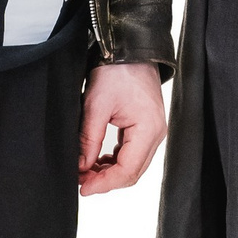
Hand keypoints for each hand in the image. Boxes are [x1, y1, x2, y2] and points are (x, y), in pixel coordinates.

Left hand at [78, 60, 167, 195]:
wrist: (129, 49)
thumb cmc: (116, 71)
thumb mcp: (96, 105)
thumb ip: (89, 139)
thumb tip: (81, 167)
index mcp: (148, 130)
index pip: (127, 170)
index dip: (104, 183)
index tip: (83, 187)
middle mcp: (156, 134)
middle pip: (132, 172)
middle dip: (106, 181)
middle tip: (80, 181)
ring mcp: (153, 132)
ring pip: (132, 165)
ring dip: (109, 172)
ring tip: (85, 171)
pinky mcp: (146, 128)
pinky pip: (132, 153)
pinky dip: (115, 161)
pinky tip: (97, 160)